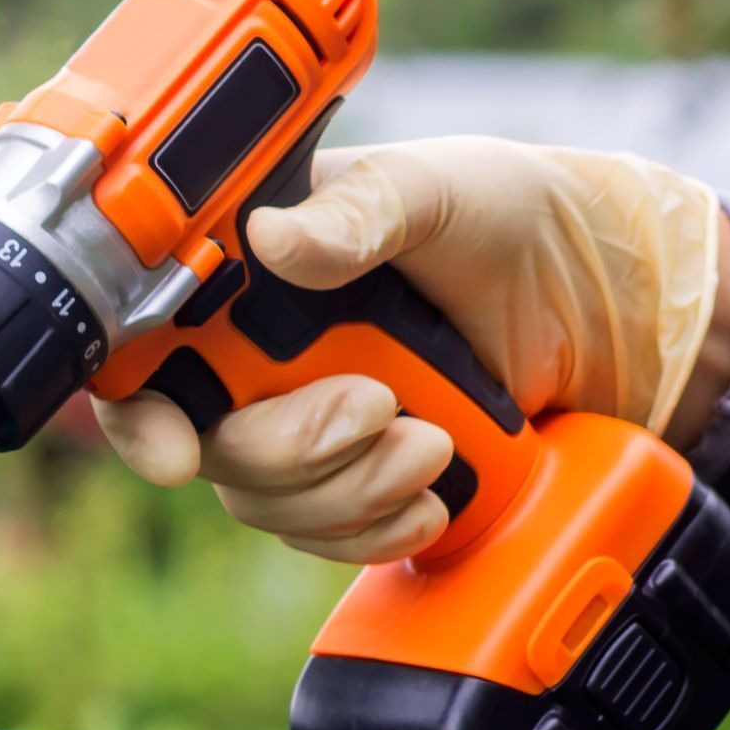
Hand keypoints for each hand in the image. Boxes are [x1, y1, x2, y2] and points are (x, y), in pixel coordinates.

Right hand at [94, 136, 729, 562]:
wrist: (592, 301)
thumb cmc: (498, 218)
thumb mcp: (432, 191)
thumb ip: (359, 212)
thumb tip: (274, 239)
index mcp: (235, 282)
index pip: (141, 360)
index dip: (138, 415)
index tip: (176, 451)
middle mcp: (247, 361)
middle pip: (211, 447)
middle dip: (293, 447)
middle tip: (377, 406)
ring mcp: (295, 426)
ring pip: (269, 503)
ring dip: (352, 489)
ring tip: (434, 440)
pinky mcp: (347, 481)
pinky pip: (325, 538)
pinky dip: (376, 529)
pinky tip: (428, 497)